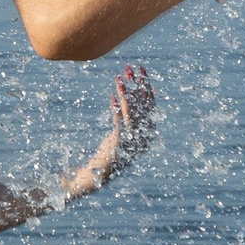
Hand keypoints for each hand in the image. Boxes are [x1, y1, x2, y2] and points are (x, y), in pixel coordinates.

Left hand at [67, 65, 155, 197]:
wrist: (94, 178)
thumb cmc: (106, 157)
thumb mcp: (118, 135)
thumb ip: (124, 119)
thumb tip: (121, 96)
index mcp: (146, 135)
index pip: (151, 106)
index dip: (147, 88)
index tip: (142, 72)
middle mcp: (143, 137)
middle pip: (144, 103)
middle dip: (139, 83)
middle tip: (134, 66)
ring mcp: (132, 139)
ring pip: (133, 108)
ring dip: (127, 89)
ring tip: (121, 74)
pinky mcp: (119, 141)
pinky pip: (120, 118)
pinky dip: (118, 104)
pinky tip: (114, 93)